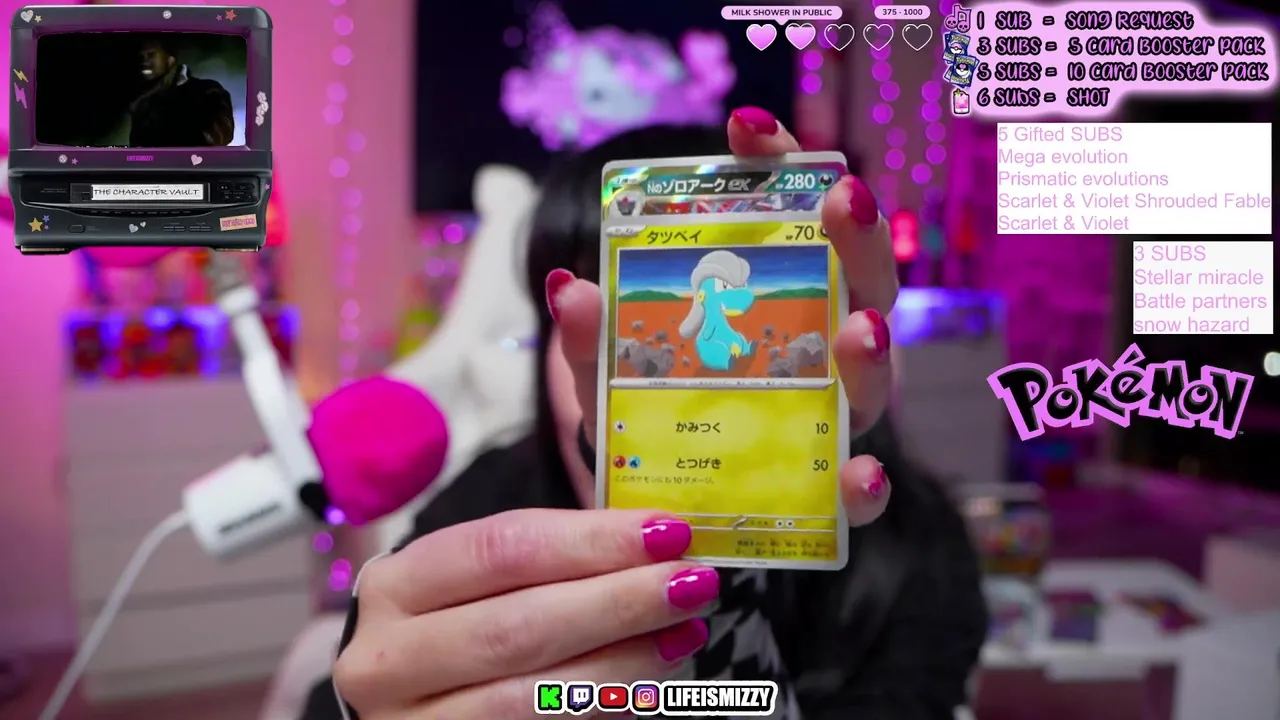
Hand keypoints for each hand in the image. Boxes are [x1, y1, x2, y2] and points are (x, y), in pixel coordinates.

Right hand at [335, 509, 715, 717]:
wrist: (412, 703)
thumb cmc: (460, 622)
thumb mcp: (478, 578)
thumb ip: (552, 548)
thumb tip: (651, 527)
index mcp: (396, 586)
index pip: (501, 550)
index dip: (592, 540)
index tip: (665, 530)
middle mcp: (388, 660)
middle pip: (519, 626)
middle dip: (619, 602)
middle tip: (690, 583)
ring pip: (530, 698)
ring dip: (625, 663)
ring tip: (685, 632)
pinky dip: (604, 708)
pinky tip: (651, 685)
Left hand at [547, 107, 898, 524]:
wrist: (662, 519)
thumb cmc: (653, 428)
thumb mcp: (613, 379)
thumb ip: (595, 340)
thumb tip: (569, 286)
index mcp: (776, 302)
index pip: (790, 220)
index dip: (777, 168)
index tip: (744, 126)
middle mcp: (818, 351)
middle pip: (857, 284)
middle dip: (855, 239)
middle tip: (844, 201)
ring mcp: (831, 421)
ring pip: (871, 380)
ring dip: (872, 352)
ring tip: (860, 330)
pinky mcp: (829, 496)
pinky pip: (858, 492)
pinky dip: (864, 485)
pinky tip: (860, 475)